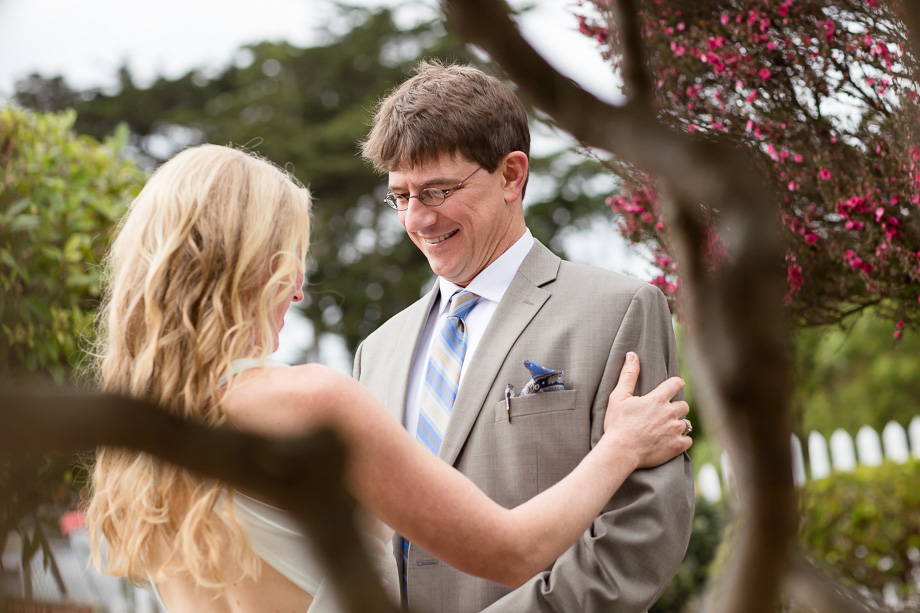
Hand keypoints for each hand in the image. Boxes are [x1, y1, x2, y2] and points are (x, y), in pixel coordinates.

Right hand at [603, 352, 691, 468]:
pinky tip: (672, 441)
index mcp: (657, 399)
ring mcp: (674, 430)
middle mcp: (670, 413)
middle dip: (677, 407)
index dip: (676, 383)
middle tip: (666, 413)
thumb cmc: (617, 424)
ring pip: (687, 423)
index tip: (675, 386)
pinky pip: (688, 440)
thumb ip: (628, 375)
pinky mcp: (676, 446)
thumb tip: (632, 355)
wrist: (620, 451)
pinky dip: (682, 441)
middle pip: (684, 405)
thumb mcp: (618, 397)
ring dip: (679, 425)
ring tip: (667, 429)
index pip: (676, 384)